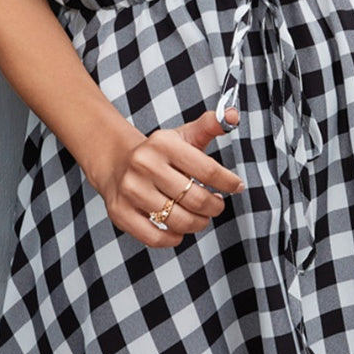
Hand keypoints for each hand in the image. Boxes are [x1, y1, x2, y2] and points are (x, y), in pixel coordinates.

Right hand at [93, 106, 245, 248]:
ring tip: (201, 217)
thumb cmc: (158, 153)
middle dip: (214, 206)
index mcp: (163, 143)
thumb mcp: (183, 135)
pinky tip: (179, 231)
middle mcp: (144, 165)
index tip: (237, 187)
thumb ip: (210, 125)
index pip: (207, 169)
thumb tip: (232, 115)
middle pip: (195, 198)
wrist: (116, 162)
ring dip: (197, 223)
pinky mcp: (120, 212)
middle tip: (216, 205)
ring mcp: (131, 190)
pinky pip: (154, 237)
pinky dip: (173, 238)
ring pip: (178, 220)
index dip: (228, 182)